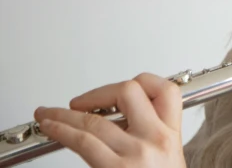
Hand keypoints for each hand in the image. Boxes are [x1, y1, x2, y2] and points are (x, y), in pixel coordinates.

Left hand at [33, 73, 185, 167]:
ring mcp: (136, 154)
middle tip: (83, 102)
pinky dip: (61, 129)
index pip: (166, 90)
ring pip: (95, 118)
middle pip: (130, 91)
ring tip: (49, 115)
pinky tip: (52, 127)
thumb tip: (122, 124)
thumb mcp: (169, 162)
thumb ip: (152, 139)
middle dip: (100, 93)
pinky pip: (83, 140)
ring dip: (65, 113)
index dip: (143, 80)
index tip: (125, 86)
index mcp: (173, 136)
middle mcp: (157, 139)